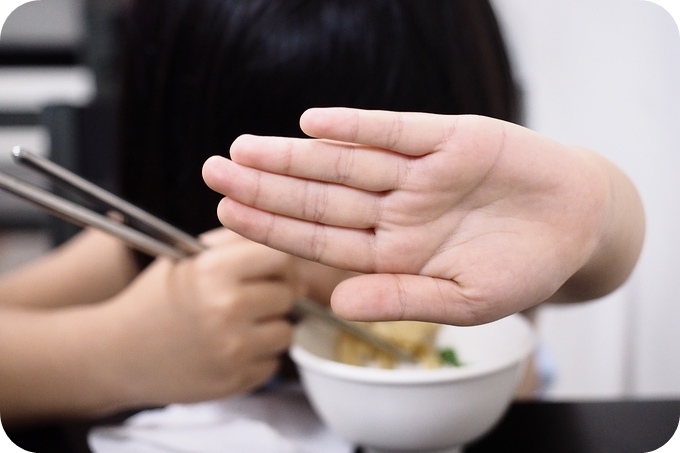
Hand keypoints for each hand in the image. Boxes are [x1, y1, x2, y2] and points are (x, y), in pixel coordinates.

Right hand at [100, 228, 297, 408]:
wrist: (118, 353)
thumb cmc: (157, 300)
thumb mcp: (189, 257)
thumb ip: (237, 244)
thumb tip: (291, 259)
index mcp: (213, 270)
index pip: (281, 257)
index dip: (280, 264)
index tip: (271, 271)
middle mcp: (225, 307)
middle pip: (288, 295)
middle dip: (273, 296)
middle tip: (245, 301)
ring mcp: (232, 347)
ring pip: (286, 331)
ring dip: (269, 328)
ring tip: (237, 326)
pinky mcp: (234, 379)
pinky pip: (273, 363)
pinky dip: (258, 358)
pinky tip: (229, 350)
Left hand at [203, 108, 643, 324]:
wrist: (578, 224)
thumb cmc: (523, 269)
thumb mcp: (465, 301)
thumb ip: (404, 300)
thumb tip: (339, 303)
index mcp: (395, 252)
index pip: (320, 238)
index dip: (273, 227)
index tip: (227, 214)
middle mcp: (397, 209)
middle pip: (319, 196)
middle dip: (266, 185)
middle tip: (213, 170)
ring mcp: (419, 173)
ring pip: (345, 161)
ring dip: (295, 155)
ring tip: (245, 148)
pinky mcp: (449, 139)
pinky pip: (395, 129)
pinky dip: (356, 125)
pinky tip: (314, 124)